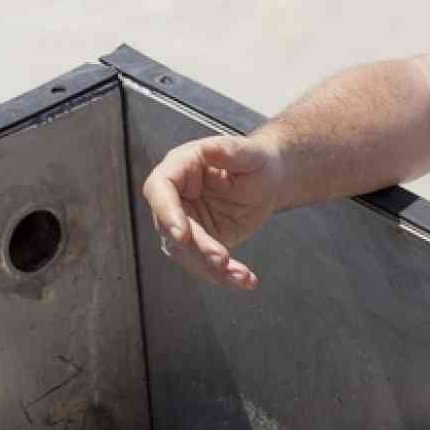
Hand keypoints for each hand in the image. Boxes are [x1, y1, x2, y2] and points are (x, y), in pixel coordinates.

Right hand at [141, 134, 285, 290]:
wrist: (270, 180)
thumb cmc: (256, 159)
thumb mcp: (247, 152)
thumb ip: (226, 150)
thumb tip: (208, 149)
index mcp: (180, 168)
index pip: (160, 191)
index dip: (167, 214)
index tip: (183, 236)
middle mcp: (177, 198)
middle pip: (173, 230)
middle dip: (198, 249)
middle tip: (223, 259)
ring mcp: (188, 224)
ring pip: (187, 254)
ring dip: (211, 270)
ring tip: (241, 276)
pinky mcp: (202, 244)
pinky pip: (206, 265)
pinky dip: (225, 276)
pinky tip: (245, 280)